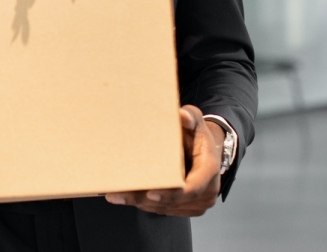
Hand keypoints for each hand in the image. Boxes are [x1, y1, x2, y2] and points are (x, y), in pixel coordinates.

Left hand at [104, 105, 222, 216]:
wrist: (205, 148)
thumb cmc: (196, 134)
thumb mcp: (195, 120)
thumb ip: (190, 116)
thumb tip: (182, 116)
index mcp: (209, 169)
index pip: (193, 187)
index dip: (172, 193)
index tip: (151, 193)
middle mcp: (207, 190)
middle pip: (174, 202)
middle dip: (145, 199)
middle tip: (120, 195)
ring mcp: (198, 202)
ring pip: (166, 208)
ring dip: (142, 203)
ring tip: (117, 195)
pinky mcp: (187, 207)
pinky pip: (165, 210)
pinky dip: (146, 205)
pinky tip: (127, 197)